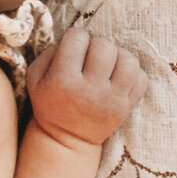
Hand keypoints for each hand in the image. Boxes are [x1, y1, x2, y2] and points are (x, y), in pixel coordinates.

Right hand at [26, 27, 146, 149]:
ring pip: (129, 60)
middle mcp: (90, 90)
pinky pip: (141, 78)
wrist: (68, 140)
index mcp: (63, 81)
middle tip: (91, 55)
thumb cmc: (50, 103)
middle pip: (105, 46)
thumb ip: (48, 52)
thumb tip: (72, 38)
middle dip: (97, 44)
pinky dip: (132, 73)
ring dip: (118, 56)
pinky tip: (118, 77)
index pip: (77, 38)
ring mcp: (112, 100)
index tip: (73, 48)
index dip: (75, 37)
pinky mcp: (127, 107)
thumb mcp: (34, 79)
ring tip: (108, 63)